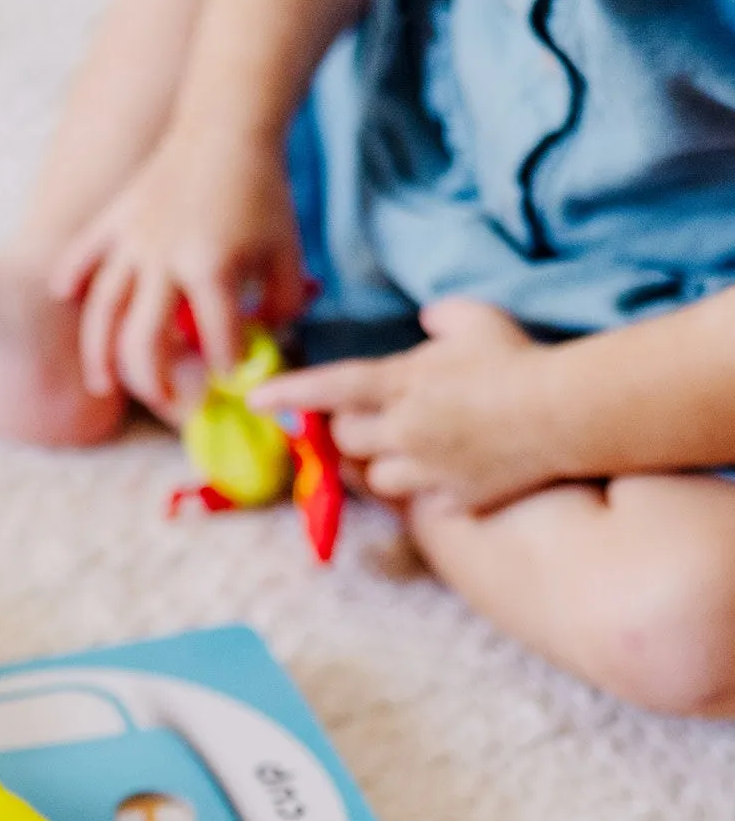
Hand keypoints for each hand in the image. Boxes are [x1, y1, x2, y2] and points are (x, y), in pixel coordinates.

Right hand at [53, 125, 308, 415]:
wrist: (227, 127)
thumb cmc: (261, 192)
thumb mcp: (288, 252)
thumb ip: (283, 303)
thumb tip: (265, 338)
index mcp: (212, 268)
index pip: (217, 339)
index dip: (226, 365)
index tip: (230, 376)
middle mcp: (164, 260)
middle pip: (142, 340)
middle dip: (152, 380)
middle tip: (165, 399)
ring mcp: (131, 241)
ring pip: (103, 310)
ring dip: (99, 354)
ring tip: (101, 384)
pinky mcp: (114, 221)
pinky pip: (82, 255)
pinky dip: (70, 277)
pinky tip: (63, 298)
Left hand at [250, 299, 563, 511]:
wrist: (568, 412)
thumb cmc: (520, 360)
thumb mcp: (479, 321)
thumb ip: (444, 318)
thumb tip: (430, 320)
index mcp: (399, 384)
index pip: (328, 388)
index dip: (287, 394)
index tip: (254, 400)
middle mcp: (402, 431)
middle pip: (346, 440)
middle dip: (351, 430)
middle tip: (379, 416)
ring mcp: (425, 470)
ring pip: (375, 479)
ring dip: (383, 464)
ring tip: (413, 446)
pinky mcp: (453, 500)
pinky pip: (421, 502)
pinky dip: (426, 489)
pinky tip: (450, 471)